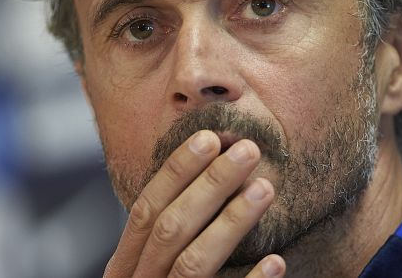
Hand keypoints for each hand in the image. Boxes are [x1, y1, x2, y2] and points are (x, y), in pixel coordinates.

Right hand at [103, 130, 285, 277]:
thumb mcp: (152, 273)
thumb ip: (167, 240)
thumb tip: (202, 178)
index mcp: (124, 270)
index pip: (144, 209)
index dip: (175, 171)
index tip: (210, 137)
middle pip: (169, 229)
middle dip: (209, 185)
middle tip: (248, 151)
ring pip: (191, 264)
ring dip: (230, 222)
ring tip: (266, 188)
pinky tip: (277, 263)